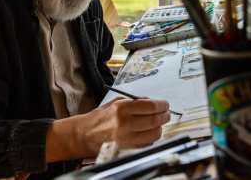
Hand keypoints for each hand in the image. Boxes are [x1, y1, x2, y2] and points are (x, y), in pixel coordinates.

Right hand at [45, 98, 170, 161]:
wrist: (84, 135)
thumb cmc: (99, 118)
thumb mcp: (115, 103)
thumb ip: (134, 102)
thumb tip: (153, 103)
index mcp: (121, 109)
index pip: (150, 106)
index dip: (162, 105)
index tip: (165, 105)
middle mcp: (124, 124)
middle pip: (154, 120)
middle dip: (164, 116)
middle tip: (166, 114)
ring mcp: (126, 138)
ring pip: (154, 134)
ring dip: (159, 128)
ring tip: (158, 123)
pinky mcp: (127, 149)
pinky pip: (146, 144)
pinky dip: (151, 138)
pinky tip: (148, 132)